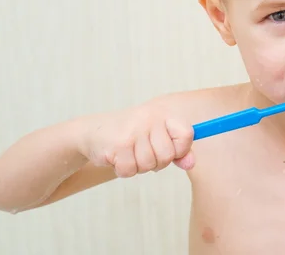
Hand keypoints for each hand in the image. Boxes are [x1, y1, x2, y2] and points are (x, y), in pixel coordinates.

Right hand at [77, 105, 194, 177]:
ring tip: (128, 153)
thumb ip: (177, 151)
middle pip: (167, 156)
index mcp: (162, 114)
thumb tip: (191, 163)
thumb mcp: (156, 138)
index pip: (186, 135)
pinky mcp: (118, 145)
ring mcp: (133, 131)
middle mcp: (149, 118)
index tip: (171, 150)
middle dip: (156, 162)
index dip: (181, 149)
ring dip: (138, 166)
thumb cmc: (131, 135)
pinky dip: (124, 170)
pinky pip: (131, 170)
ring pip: (149, 165)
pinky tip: (117, 157)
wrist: (93, 131)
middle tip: (142, 152)